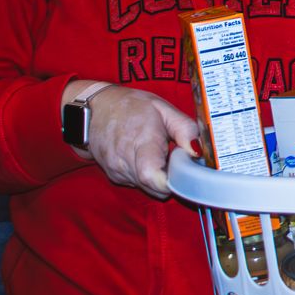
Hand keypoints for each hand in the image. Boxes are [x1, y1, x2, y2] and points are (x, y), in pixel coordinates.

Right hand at [69, 82, 200, 200]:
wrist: (96, 109)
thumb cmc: (132, 106)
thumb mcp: (164, 109)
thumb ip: (185, 130)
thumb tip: (199, 151)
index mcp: (141, 140)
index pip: (151, 175)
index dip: (171, 182)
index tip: (183, 172)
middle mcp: (125, 160)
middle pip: (154, 187)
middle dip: (172, 180)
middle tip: (177, 160)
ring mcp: (117, 170)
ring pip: (148, 188)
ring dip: (160, 178)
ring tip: (161, 155)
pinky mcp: (115, 176)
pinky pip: (138, 184)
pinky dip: (148, 176)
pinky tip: (148, 158)